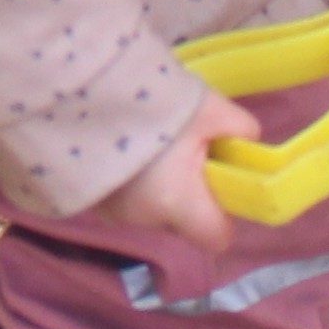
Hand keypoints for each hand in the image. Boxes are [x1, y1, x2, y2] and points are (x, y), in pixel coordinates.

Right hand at [80, 89, 256, 259]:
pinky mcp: (88, 197)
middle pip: (181, 219)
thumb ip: (239, 128)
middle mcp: (145, 219)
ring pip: (150, 206)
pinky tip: (118, 144)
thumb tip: (248, 138)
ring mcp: (111, 212)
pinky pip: (121, 196)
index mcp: (179, 205)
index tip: (220, 182)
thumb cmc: (153, 105)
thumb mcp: (209, 109)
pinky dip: (126, 178)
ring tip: (144, 139)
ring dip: (154, 184)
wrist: (81, 91)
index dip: (224, 214)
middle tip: (183, 148)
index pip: (217, 237)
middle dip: (187, 191)